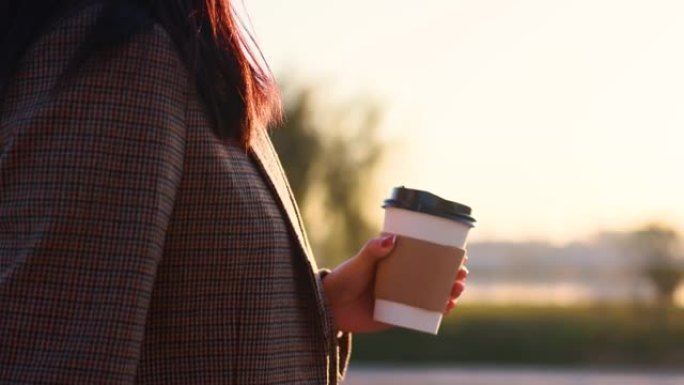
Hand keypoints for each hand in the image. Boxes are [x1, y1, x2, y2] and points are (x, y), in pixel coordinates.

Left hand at [322, 234, 468, 332]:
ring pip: (434, 292)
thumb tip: (392, 238)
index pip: (425, 253)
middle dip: (453, 273)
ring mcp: (403, 296)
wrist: (330, 309)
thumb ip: (372, 251)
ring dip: (450, 290)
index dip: (445, 252)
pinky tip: (448, 308)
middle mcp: (403, 277)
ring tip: (457, 289)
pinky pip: (424, 313)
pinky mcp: (401, 315)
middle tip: (461, 273)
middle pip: (435, 273)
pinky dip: (438, 310)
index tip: (460, 252)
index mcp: (396, 260)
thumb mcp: (359, 263)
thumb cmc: (343, 280)